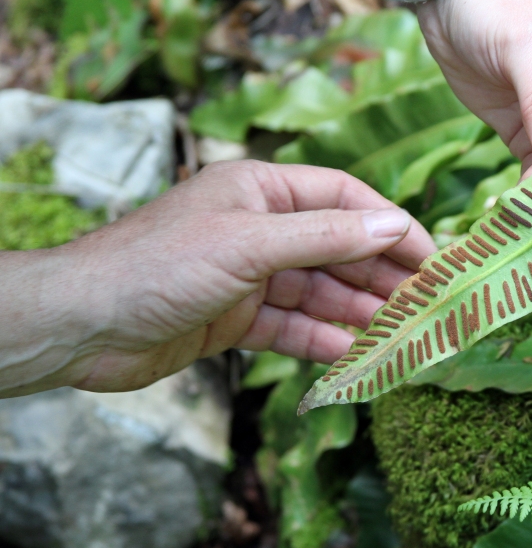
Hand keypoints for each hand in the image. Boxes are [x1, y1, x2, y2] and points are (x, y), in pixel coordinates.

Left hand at [0, 161, 435, 395]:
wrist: (84, 325)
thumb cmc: (161, 264)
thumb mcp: (250, 243)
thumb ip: (326, 237)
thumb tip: (395, 225)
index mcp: (261, 191)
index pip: (344, 199)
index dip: (390, 225)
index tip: (430, 256)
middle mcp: (260, 229)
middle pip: (337, 249)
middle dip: (379, 275)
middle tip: (424, 304)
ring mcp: (249, 277)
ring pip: (319, 293)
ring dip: (356, 312)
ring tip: (398, 335)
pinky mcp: (236, 319)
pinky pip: (292, 328)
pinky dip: (320, 341)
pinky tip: (351, 356)